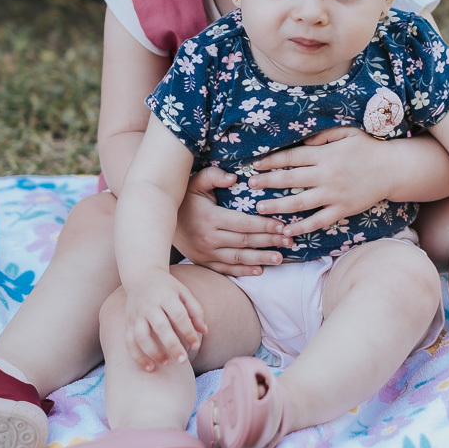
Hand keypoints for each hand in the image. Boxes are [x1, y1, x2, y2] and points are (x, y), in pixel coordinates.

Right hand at [123, 274, 207, 372]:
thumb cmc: (167, 287)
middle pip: (161, 327)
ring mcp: (136, 314)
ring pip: (141, 336)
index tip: (196, 346)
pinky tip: (149, 367)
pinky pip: (129, 342)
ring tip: (168, 363)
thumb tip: (204, 330)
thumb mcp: (183, 292)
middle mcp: (149, 305)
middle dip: (172, 345)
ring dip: (154, 352)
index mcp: (166, 296)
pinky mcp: (128, 322)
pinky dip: (137, 356)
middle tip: (183, 360)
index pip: (179, 316)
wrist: (141, 276)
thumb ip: (195, 310)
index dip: (188, 332)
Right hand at [174, 165, 291, 275]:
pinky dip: (243, 271)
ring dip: (261, 258)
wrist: (159, 220)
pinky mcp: (203, 262)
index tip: (282, 225)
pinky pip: (226, 269)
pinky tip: (259, 270)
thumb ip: (214, 176)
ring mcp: (206, 253)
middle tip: (289, 240)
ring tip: (280, 258)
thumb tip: (233, 178)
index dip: (264, 225)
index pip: (243, 224)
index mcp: (210, 218)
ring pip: (238, 258)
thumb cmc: (183, 198)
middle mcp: (209, 238)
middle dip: (269, 241)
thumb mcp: (195, 181)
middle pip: (245, 241)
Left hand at [249, 128, 392, 236]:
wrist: (392, 169)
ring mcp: (334, 194)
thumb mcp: (346, 132)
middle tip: (250, 185)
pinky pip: (318, 221)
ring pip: (299, 203)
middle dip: (267, 182)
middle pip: (290, 179)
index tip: (255, 165)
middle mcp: (326, 175)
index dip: (271, 161)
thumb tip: (303, 139)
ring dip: (277, 206)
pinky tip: (287, 230)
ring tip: (260, 208)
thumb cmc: (368, 148)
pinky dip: (301, 227)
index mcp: (325, 155)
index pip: (291, 157)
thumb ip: (323, 135)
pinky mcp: (342, 209)